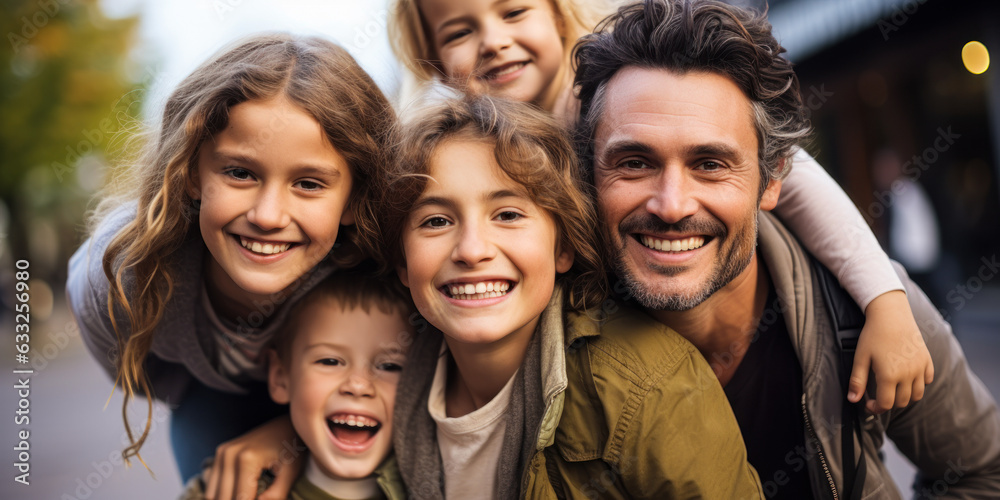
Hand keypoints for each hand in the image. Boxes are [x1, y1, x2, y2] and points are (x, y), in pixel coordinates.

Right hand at [203, 414, 303, 499]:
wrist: (286, 424)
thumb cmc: (292, 448)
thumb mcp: (291, 472)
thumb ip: (276, 494)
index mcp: (247, 460)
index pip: (240, 499)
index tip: (263, 498)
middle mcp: (229, 455)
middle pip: (225, 498)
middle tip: (260, 495)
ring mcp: (222, 453)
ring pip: (214, 494)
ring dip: (231, 497)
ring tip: (251, 493)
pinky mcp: (220, 453)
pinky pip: (212, 485)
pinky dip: (224, 492)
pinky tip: (243, 490)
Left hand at [848, 290, 933, 413]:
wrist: (891, 315)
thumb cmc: (873, 335)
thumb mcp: (861, 358)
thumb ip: (857, 381)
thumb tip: (853, 400)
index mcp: (889, 375)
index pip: (886, 404)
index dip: (876, 408)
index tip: (869, 404)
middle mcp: (908, 374)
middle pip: (902, 402)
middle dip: (889, 403)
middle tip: (878, 395)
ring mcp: (920, 368)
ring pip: (917, 395)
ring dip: (905, 396)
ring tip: (893, 388)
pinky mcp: (927, 360)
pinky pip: (928, 380)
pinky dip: (919, 384)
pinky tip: (907, 377)